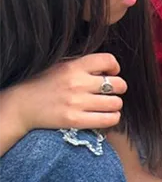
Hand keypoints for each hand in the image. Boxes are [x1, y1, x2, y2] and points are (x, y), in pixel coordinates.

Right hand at [8, 53, 126, 132]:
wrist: (22, 105)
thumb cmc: (44, 84)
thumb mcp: (61, 66)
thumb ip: (83, 66)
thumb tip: (110, 69)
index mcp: (73, 66)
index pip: (109, 60)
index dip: (114, 67)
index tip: (110, 73)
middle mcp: (77, 83)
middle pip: (118, 84)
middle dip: (118, 88)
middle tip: (110, 92)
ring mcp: (76, 103)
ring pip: (116, 103)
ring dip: (115, 105)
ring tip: (106, 105)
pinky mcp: (75, 120)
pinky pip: (109, 119)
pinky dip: (112, 118)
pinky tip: (105, 115)